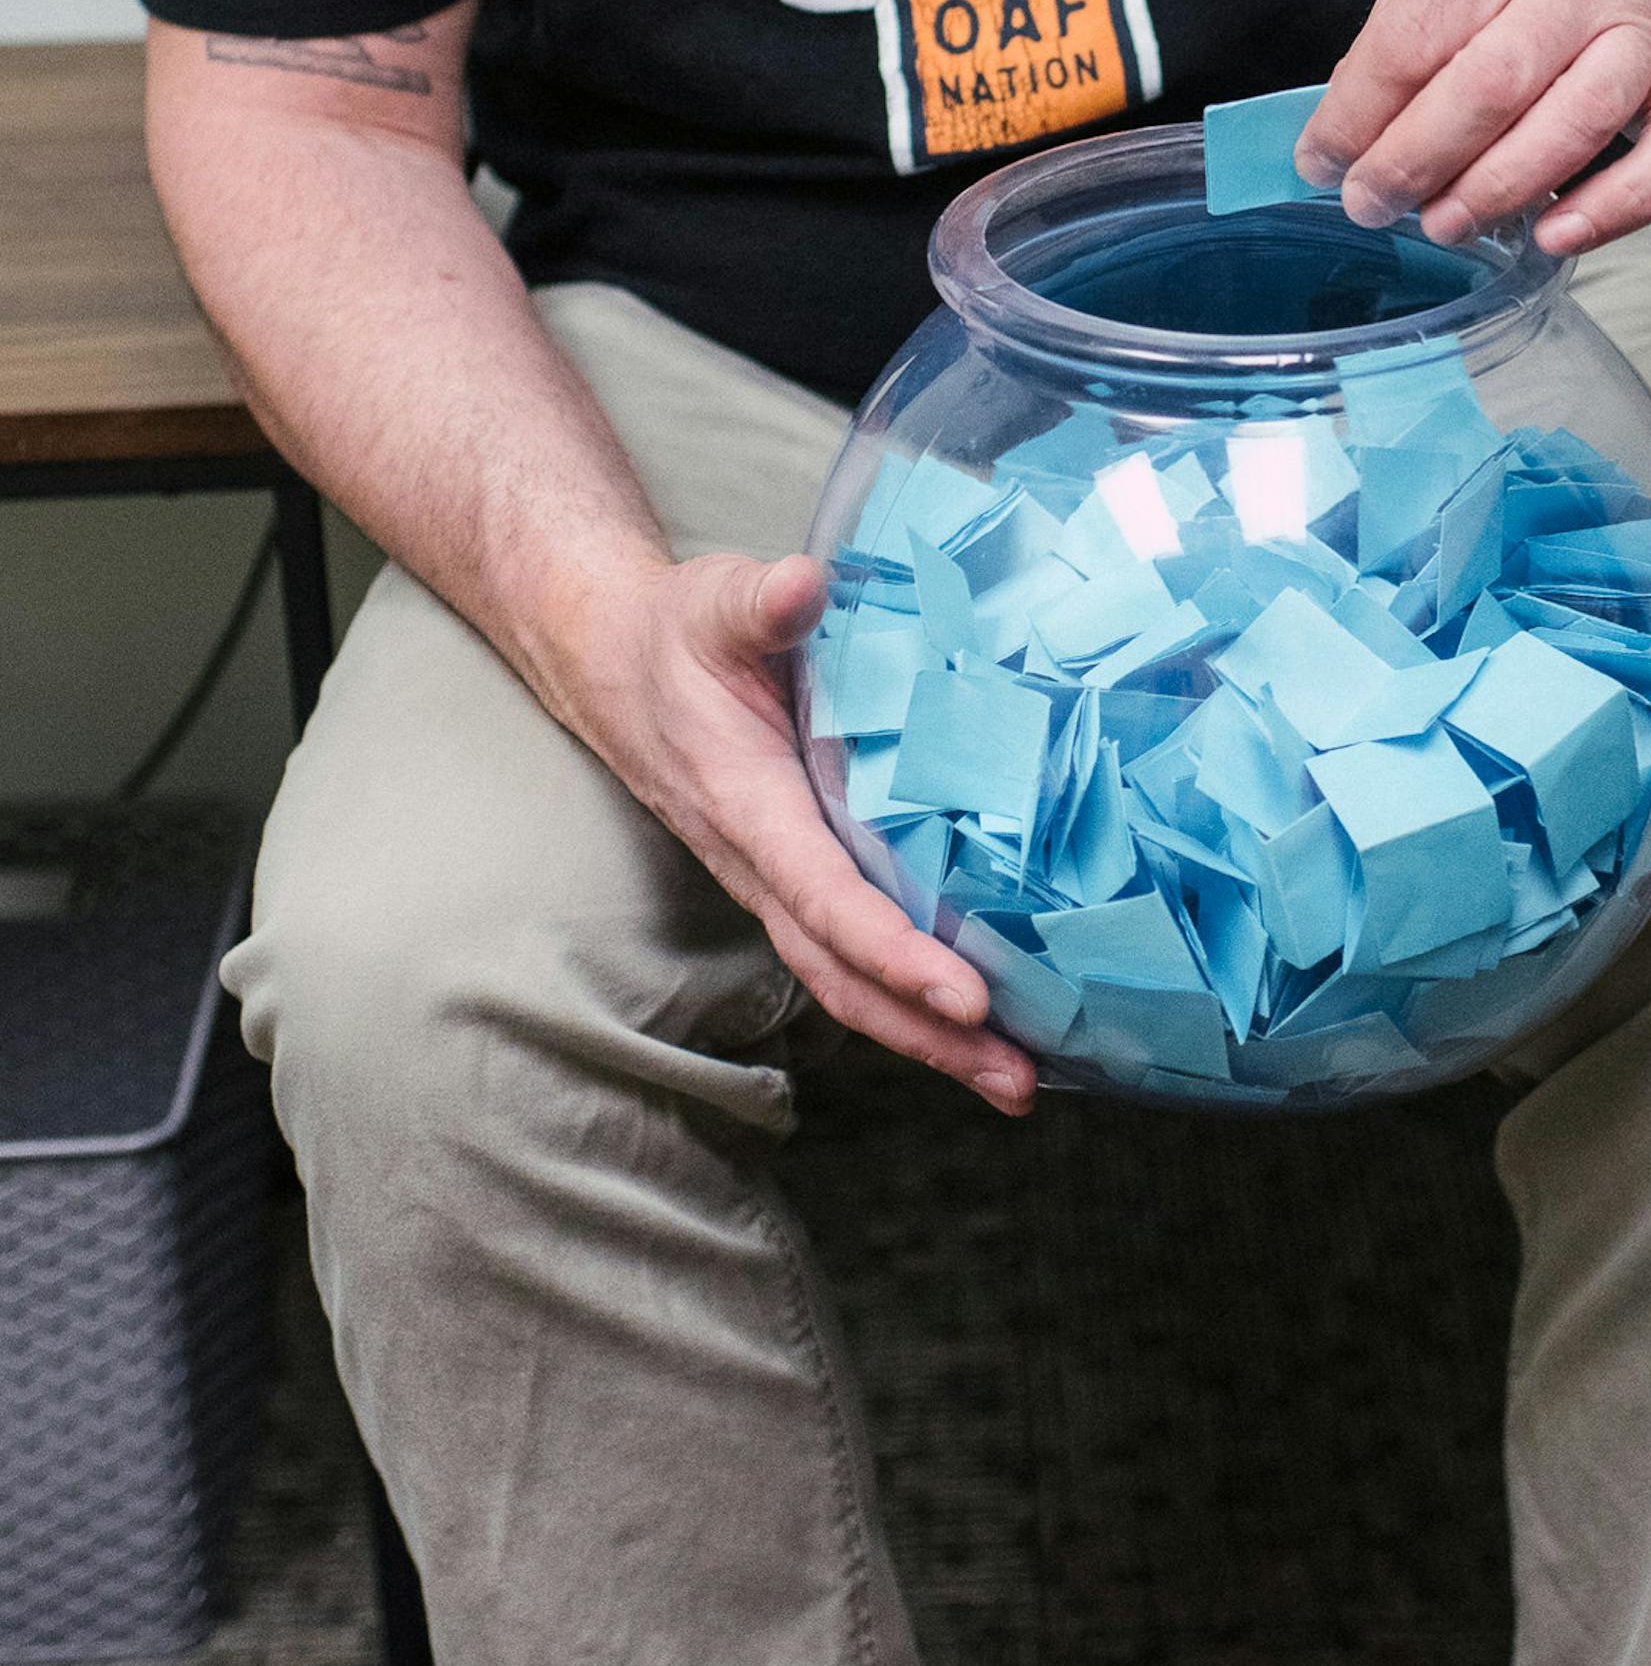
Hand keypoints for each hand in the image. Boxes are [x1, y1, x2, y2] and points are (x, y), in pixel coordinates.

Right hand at [573, 550, 1036, 1116]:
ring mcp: (778, 883)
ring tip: (1017, 1078)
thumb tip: (802, 585)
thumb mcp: (715, 602)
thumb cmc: (680, 636)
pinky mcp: (798, 880)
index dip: (894, 951)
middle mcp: (760, 864)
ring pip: (849, 981)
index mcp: (748, 804)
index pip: (826, 896)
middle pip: (844, 975)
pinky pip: (853, 957)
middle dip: (929, 1036)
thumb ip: (761, 600)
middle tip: (1018, 1080)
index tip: (966, 995)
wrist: (618, 668)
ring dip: (930, 1038)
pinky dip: (912, 1000)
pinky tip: (981, 1019)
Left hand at [1293, 0, 1650, 254]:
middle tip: (1373, 202)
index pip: (1417, 33)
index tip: (1325, 159)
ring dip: (1496, 189)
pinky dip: (1615, 207)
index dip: (1359, 111)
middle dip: (1415, 158)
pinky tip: (1557, 235)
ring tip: (1446, 223)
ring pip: (1574, 124)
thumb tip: (1348, 121)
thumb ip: (1413, 18)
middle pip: (1489, 83)